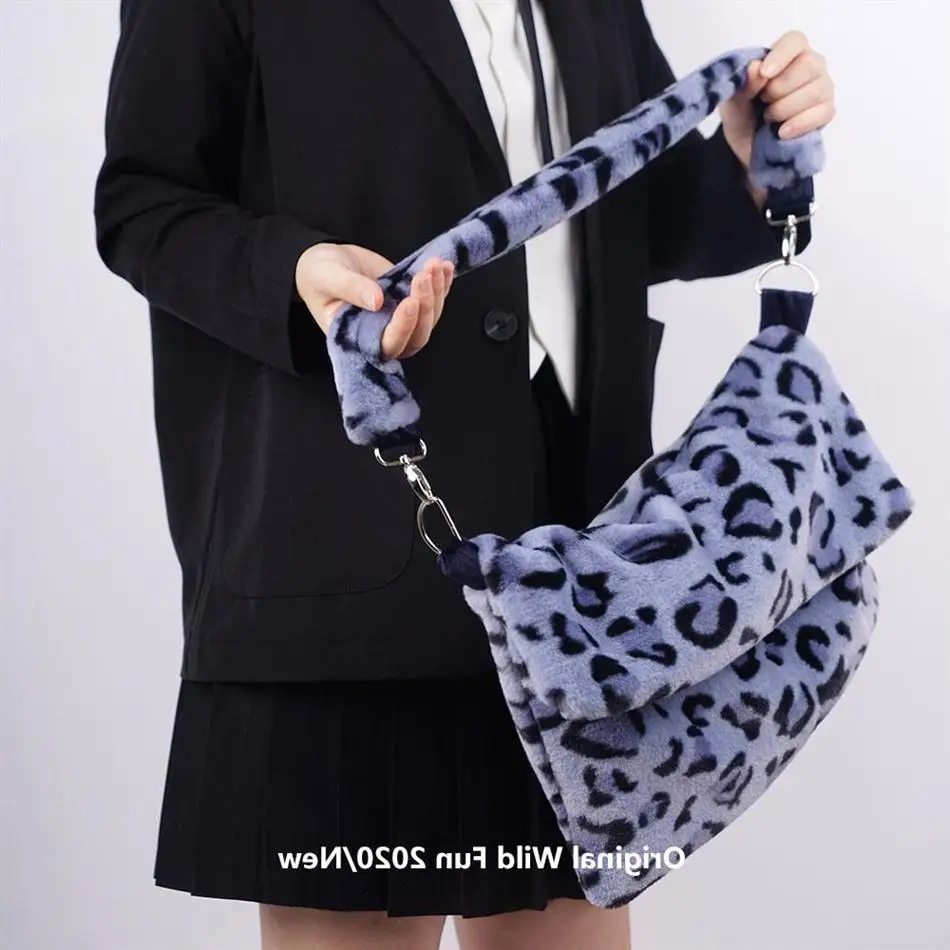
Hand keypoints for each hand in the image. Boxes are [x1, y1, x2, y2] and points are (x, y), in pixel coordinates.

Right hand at [295, 243, 453, 359]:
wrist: (325, 262)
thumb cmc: (318, 275)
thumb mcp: (327, 277)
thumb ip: (350, 288)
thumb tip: (377, 301)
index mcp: (357, 338)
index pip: (388, 345)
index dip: (403, 328)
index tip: (409, 301)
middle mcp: (382, 334)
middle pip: (416, 335)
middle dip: (425, 307)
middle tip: (423, 276)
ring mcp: (399, 319)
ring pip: (429, 319)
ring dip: (436, 293)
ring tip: (434, 265)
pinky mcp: (409, 301)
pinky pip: (432, 299)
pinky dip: (442, 284)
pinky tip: (445, 265)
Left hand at [720, 31, 835, 170]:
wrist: (747, 143)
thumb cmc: (742, 111)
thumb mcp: (733, 99)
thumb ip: (743, 83)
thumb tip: (755, 68)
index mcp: (788, 53)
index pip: (795, 40)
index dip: (781, 55)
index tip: (764, 73)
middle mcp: (811, 64)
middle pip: (808, 64)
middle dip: (779, 88)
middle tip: (763, 101)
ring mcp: (822, 87)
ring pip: (815, 91)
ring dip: (785, 109)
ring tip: (768, 118)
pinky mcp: (826, 111)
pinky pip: (822, 113)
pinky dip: (798, 124)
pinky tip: (782, 131)